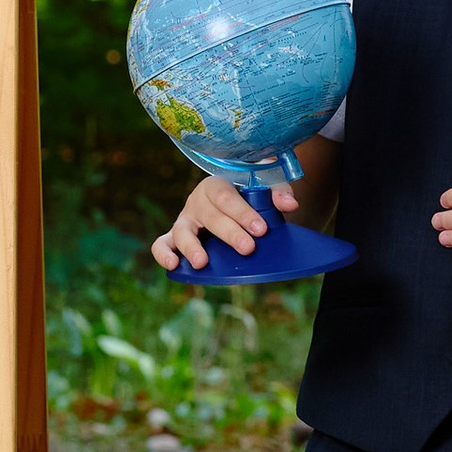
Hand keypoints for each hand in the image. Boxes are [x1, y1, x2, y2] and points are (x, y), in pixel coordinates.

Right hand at [153, 172, 295, 272]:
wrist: (235, 197)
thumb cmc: (249, 192)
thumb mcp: (265, 185)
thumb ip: (278, 191)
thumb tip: (290, 205)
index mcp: (216, 185)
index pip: (226, 197)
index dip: (243, 213)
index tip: (261, 229)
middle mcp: (197, 201)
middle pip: (210, 217)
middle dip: (229, 233)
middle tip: (248, 248)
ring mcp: (184, 221)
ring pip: (182, 231)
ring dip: (191, 247)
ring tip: (202, 262)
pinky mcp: (175, 238)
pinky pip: (161, 244)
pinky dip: (163, 254)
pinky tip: (173, 266)